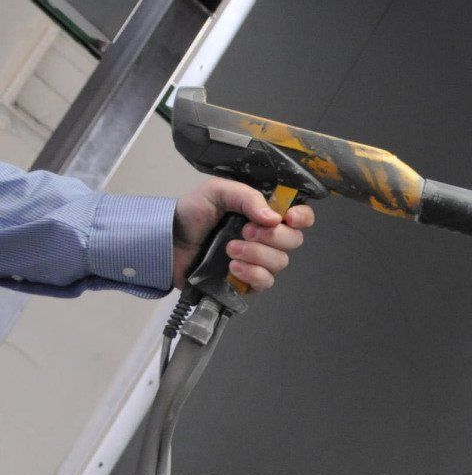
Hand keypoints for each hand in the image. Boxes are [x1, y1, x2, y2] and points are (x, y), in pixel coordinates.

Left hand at [171, 178, 314, 290]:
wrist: (166, 242)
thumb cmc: (191, 213)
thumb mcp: (216, 191)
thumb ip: (246, 197)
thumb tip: (274, 218)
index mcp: (264, 214)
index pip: (299, 217)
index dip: (302, 218)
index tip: (289, 218)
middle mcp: (267, 238)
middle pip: (294, 241)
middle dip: (272, 237)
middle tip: (244, 231)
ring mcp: (259, 262)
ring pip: (280, 263)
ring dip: (256, 255)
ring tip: (229, 249)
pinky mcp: (247, 283)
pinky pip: (265, 282)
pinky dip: (252, 274)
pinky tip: (232, 268)